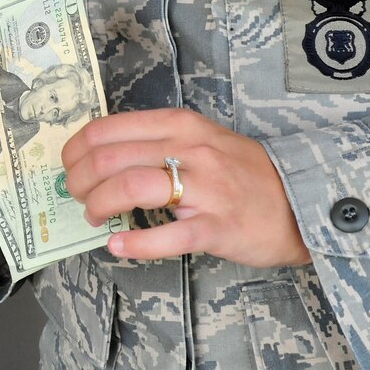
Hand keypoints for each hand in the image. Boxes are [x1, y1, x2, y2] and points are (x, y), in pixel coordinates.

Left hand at [61, 107, 309, 267]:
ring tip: (94, 217)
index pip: (108, 129)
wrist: (301, 202)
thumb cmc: (244, 172)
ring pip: (131, 188)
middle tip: (77, 196)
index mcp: (180, 124)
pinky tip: (117, 245)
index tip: (68, 166)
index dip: (76, 149)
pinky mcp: (216, 227)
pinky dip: (135, 243)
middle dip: (80, 180)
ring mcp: (204, 189)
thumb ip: (157, 141)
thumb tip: (102, 155)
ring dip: (99, 205)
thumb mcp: (201, 139)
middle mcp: (189, 150)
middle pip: (111, 159)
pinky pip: (167, 236)